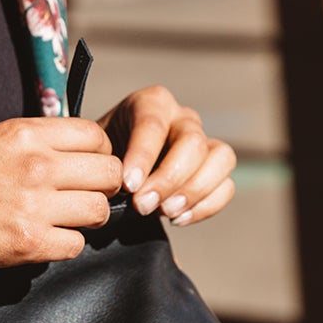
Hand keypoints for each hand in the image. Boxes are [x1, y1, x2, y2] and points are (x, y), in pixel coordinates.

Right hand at [0, 116, 124, 287]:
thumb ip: (35, 142)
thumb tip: (76, 152)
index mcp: (25, 133)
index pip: (97, 136)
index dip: (99, 155)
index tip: (85, 169)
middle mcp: (35, 164)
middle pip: (109, 173)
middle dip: (101, 188)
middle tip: (81, 198)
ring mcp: (33, 205)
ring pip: (98, 212)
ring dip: (84, 220)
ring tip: (60, 221)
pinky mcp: (27, 243)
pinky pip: (75, 246)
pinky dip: (63, 246)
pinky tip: (42, 241)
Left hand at [100, 86, 235, 225]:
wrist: (114, 170)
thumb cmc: (103, 158)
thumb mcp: (96, 153)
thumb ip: (104, 163)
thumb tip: (114, 190)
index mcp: (151, 103)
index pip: (153, 125)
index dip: (143, 156)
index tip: (128, 185)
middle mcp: (182, 117)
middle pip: (192, 142)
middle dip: (169, 178)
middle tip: (143, 206)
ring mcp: (204, 141)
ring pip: (221, 158)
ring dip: (195, 191)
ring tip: (166, 213)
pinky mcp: (215, 168)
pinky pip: (226, 185)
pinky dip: (207, 205)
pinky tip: (178, 218)